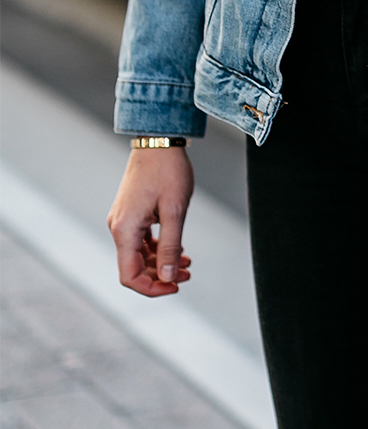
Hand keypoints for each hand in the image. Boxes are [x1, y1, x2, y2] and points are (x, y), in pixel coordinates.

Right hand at [107, 148, 193, 296]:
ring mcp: (124, 220)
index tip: (176, 286)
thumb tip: (168, 276)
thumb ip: (170, 246)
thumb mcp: (174, 210)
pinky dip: (158, 248)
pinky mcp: (131, 213)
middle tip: (188, 274)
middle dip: (160, 275)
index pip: (129, 276)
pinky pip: (141, 240)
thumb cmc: (168, 170)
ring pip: (138, 255)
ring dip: (161, 262)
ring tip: (187, 263)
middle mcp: (119, 227)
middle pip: (134, 268)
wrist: (158, 140)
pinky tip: (178, 248)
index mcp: (124, 230)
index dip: (152, 288)